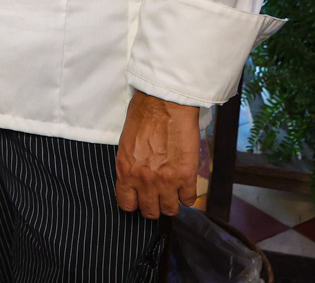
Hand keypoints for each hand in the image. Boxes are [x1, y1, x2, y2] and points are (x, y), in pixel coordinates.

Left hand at [114, 90, 198, 218]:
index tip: (139, 199)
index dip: (134, 203)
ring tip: (172, 191)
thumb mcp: (126, 143)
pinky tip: (185, 185)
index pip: (126, 204)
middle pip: (150, 211)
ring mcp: (166, 180)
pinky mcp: (186, 175)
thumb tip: (134, 178)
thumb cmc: (144, 115)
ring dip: (171, 202)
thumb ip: (130, 165)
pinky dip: (187, 195)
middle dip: (154, 205)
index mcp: (125, 170)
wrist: (165, 103)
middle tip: (158, 196)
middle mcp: (144, 180)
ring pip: (170, 210)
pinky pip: (189, 199)